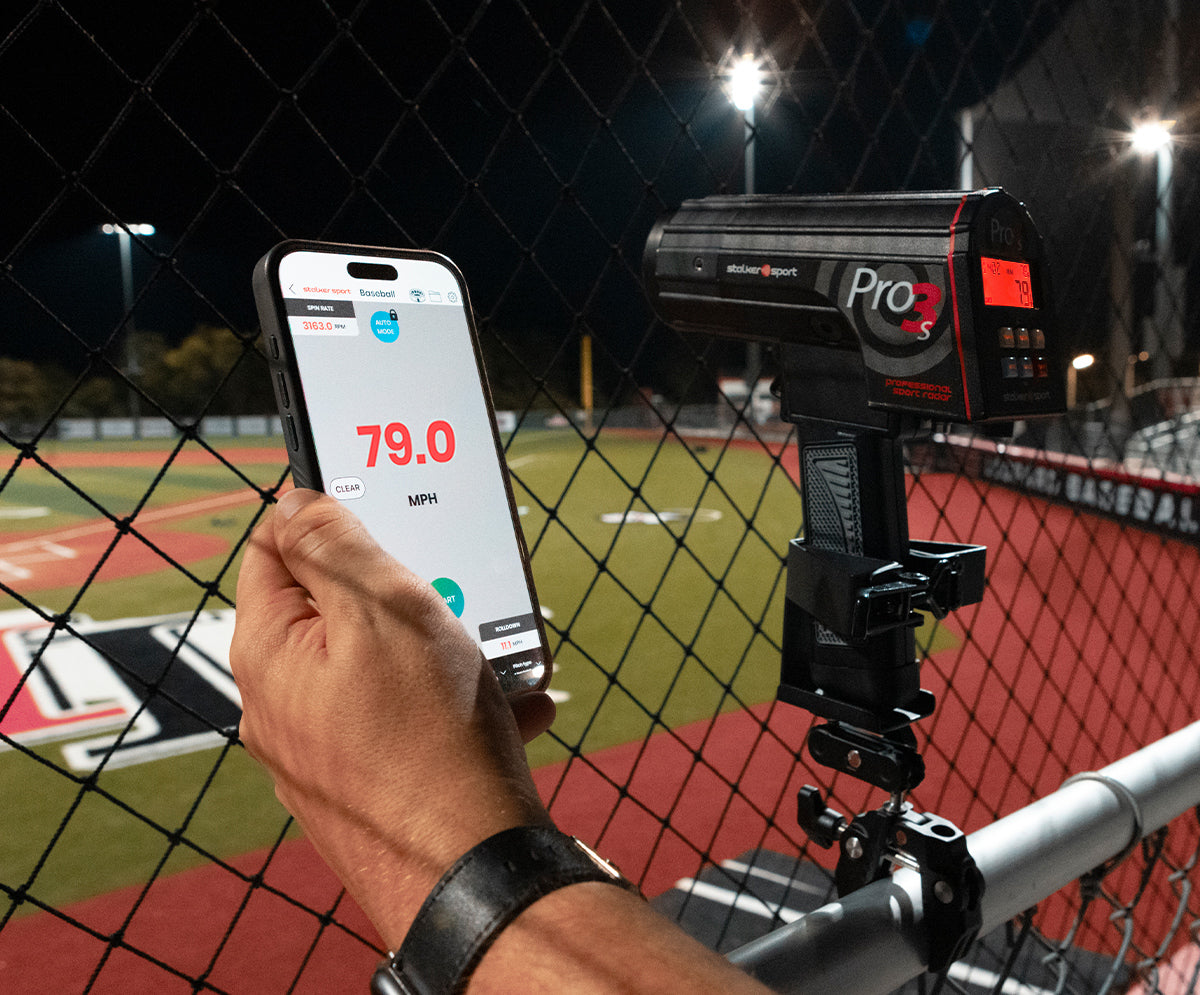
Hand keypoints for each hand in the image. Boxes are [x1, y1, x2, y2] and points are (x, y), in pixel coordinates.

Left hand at [230, 488, 553, 947]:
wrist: (472, 871)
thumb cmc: (431, 741)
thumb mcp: (386, 612)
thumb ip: (334, 545)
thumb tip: (293, 501)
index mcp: (270, 654)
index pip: (273, 548)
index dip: (324, 514)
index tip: (379, 500)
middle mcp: (284, 704)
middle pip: (338, 609)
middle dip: (406, 589)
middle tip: (457, 583)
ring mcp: (325, 750)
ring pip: (383, 664)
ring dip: (442, 645)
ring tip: (497, 650)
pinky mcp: (368, 782)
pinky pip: (407, 718)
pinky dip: (454, 700)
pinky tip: (508, 704)